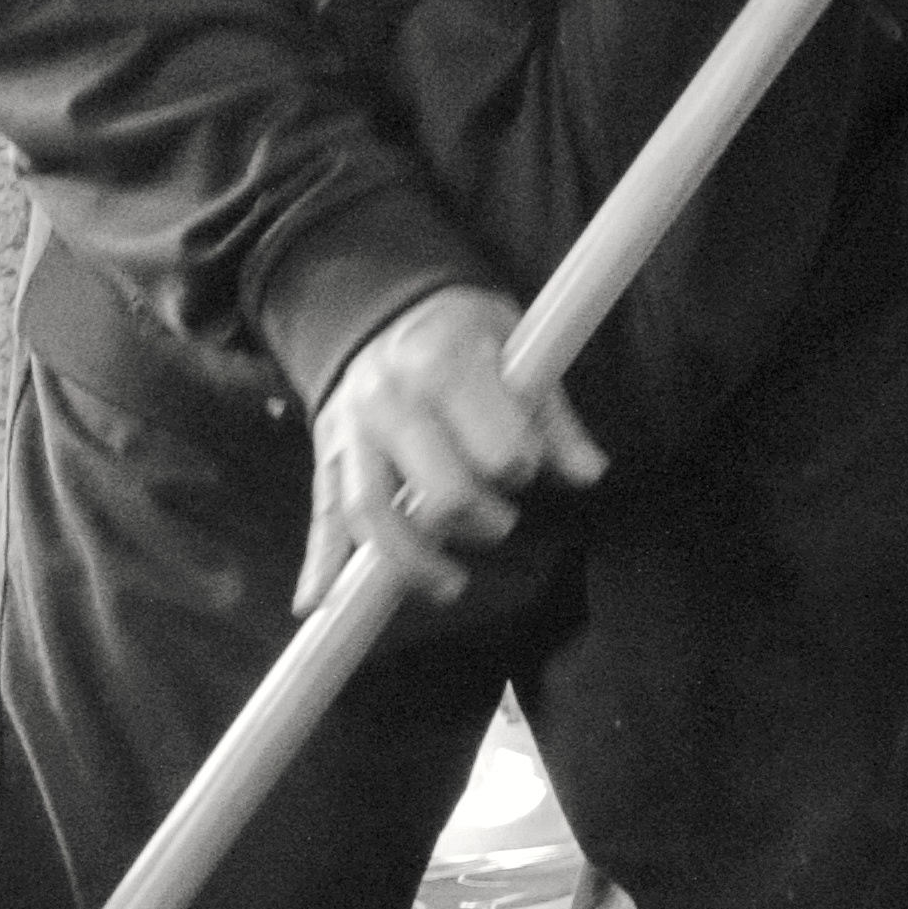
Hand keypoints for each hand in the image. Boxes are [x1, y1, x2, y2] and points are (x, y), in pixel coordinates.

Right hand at [297, 286, 607, 613]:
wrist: (380, 303)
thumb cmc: (461, 332)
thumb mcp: (517, 348)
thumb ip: (552, 416)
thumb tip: (589, 474)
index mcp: (444, 366)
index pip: (493, 450)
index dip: (518, 467)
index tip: (524, 466)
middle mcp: (390, 401)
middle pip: (436, 494)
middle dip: (478, 520)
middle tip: (500, 520)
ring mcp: (351, 432)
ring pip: (371, 514)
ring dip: (412, 563)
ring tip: (449, 584)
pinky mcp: (328, 456)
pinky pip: (322, 516)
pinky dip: (319, 565)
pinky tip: (318, 605)